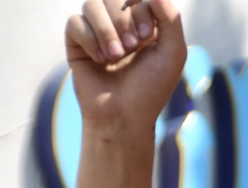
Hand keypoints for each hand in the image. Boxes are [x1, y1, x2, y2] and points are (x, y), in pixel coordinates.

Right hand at [65, 0, 186, 129]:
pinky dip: (89, 39)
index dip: (140, 8)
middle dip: (123, 20)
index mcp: (143, 21)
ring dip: (106, 30)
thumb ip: (170, 18)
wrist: (124, 116)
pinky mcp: (76, 43)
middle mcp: (119, 23)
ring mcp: (96, 31)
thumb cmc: (150, 88)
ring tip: (116, 56)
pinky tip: (99, 60)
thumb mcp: (173, 53)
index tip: (146, 37)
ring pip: (91, 4)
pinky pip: (74, 22)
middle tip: (131, 47)